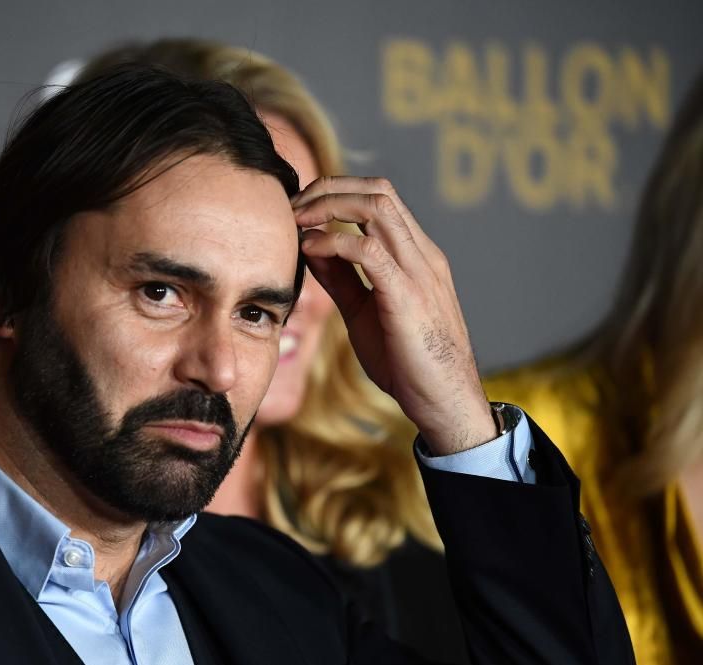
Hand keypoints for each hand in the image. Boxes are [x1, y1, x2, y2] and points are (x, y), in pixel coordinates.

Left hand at [293, 176, 494, 454]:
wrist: (445, 403)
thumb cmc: (407, 362)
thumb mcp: (365, 311)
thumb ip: (341, 278)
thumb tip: (311, 246)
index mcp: (416, 255)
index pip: (379, 198)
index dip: (336, 191)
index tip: (300, 207)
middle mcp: (422, 254)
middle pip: (377, 190)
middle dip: (328, 188)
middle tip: (292, 206)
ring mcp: (419, 271)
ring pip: (376, 207)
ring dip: (327, 206)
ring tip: (295, 221)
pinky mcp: (408, 296)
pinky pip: (368, 250)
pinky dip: (332, 241)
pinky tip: (308, 250)